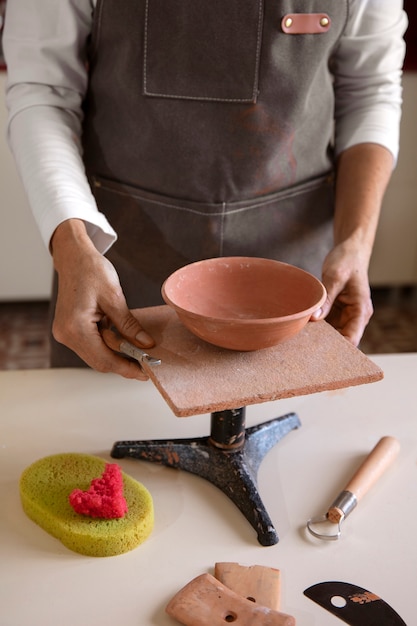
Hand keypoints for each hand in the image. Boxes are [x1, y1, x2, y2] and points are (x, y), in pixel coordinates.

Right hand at [51, 219, 154, 379]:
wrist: (73, 257)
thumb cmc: (91, 271)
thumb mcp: (115, 297)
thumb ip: (129, 325)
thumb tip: (146, 344)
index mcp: (75, 327)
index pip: (104, 359)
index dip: (126, 368)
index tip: (146, 372)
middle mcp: (65, 334)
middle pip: (99, 361)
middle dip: (124, 364)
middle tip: (147, 364)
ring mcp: (65, 333)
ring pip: (96, 355)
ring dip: (117, 354)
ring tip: (139, 351)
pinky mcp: (69, 330)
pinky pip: (92, 345)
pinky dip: (108, 345)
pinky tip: (124, 340)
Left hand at [311, 241, 373, 345]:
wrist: (350, 251)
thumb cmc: (346, 262)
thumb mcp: (335, 277)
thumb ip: (326, 298)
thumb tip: (314, 318)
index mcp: (361, 310)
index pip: (353, 338)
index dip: (339, 348)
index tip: (320, 352)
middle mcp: (356, 316)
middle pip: (342, 339)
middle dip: (326, 345)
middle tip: (306, 348)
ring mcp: (346, 315)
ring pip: (333, 334)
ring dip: (319, 337)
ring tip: (301, 340)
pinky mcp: (336, 311)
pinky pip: (327, 324)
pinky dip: (317, 328)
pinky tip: (303, 330)